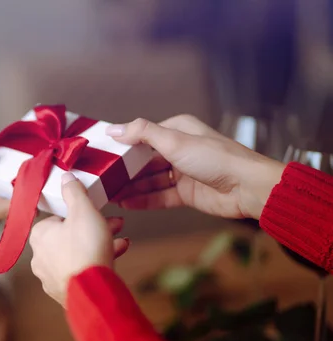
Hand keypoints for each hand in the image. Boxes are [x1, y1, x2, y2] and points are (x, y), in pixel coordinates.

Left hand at [29, 173, 129, 305]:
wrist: (91, 292)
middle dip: (95, 227)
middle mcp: (40, 257)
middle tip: (114, 224)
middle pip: (70, 235)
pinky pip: (82, 271)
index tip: (96, 210)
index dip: (80, 211)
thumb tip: (66, 178)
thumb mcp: (83, 211)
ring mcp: (51, 277)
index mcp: (39, 235)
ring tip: (121, 240)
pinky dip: (97, 262)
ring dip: (100, 244)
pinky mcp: (65, 292)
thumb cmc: (85, 249)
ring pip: (78, 253)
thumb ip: (74, 192)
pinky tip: (116, 256)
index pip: (58, 217)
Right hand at [106, 115, 285, 219]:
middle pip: (144, 161)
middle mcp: (178, 150)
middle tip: (101, 179)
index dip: (122, 146)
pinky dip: (143, 200)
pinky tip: (126, 203)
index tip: (101, 155)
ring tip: (108, 194)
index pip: (142, 137)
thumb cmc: (217, 158)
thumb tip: (114, 130)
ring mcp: (182, 173)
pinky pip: (160, 196)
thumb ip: (142, 134)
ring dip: (131, 187)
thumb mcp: (175, 140)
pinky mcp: (186, 194)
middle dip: (123, 170)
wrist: (249, 188)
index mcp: (177, 130)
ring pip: (150, 180)